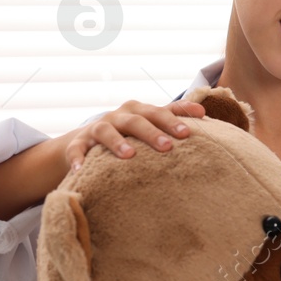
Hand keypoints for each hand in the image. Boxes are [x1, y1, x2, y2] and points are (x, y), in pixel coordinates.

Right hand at [62, 99, 206, 170]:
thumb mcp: (151, 124)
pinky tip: (82, 169)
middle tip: (168, 146)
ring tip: (129, 156)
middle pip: (137, 120)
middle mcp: (120, 116)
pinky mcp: (79, 142)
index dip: (176, 116)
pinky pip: (76, 149)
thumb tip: (204, 113)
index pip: (160, 111)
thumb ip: (175, 118)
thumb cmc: (132, 132)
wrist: (91, 138)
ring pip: (106, 131)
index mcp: (140, 111)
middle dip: (152, 132)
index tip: (194, 125)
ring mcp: (98, 127)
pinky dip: (78, 157)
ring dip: (117, 142)